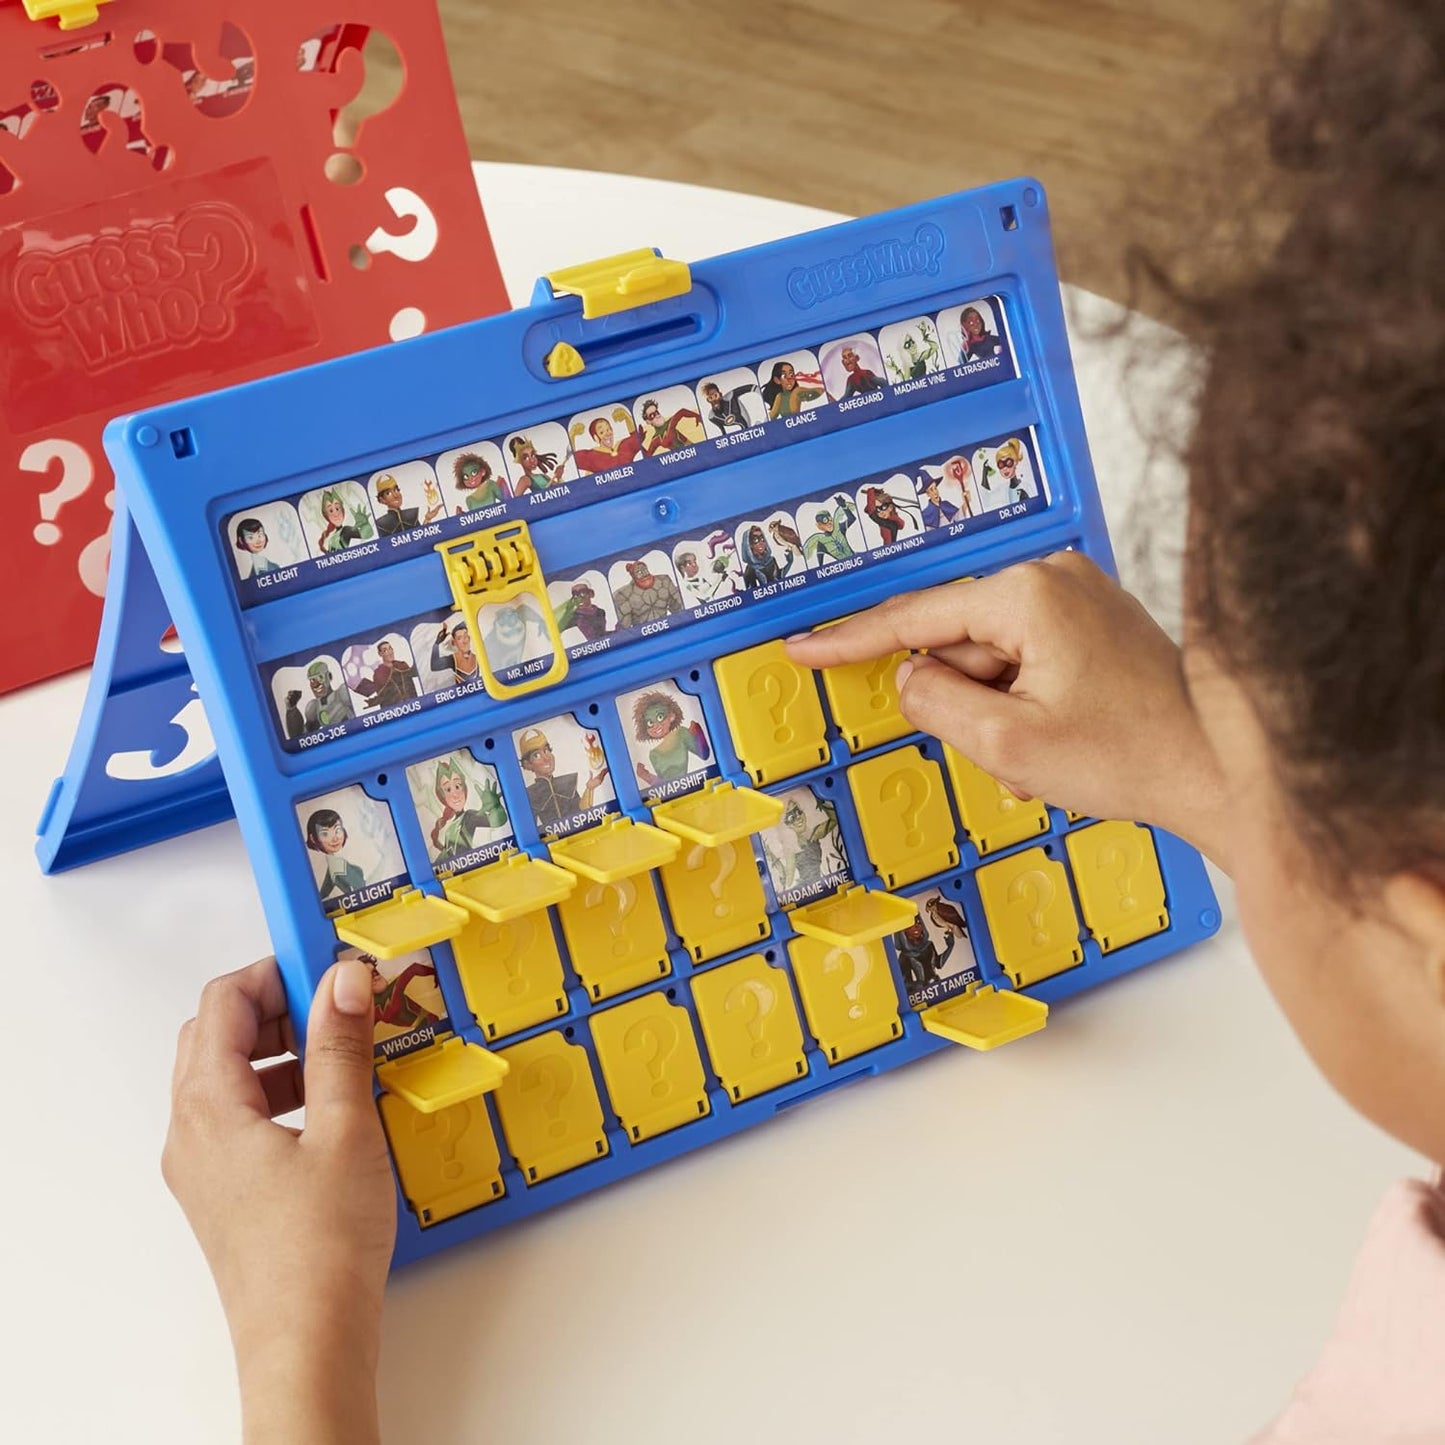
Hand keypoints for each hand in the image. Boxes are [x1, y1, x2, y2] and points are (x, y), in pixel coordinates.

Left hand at [164, 958, 393, 1444]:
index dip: (274, 972)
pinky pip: (238, 1119)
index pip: (221, 1003)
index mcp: (207, 1108)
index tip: (326, 964)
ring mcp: (202, 1169)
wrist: (307, 1342)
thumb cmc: (320, 1248)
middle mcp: (190, 1134)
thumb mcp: (343, 1128)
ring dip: (278, 1050)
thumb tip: (342, 980)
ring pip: (226, 1079)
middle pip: (215, 1037)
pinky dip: (278, 1093)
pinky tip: (331, 1108)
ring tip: (342, 1053)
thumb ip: (341, 1045)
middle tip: (337, 1002)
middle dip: (275, 1008)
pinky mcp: (223, 1195)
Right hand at [786, 553, 1227, 866]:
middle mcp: (1054, 578)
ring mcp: (1078, 597)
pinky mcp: (1094, 622)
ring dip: (998, 711)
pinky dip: (1023, 703)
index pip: (915, 617)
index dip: (852, 641)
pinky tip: (1058, 738)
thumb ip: (936, 702)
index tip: (805, 648)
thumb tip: (909, 678)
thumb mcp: (1007, 742)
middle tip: (1008, 751)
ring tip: (1047, 754)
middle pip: (958, 642)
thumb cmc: (1132, 755)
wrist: (1222, 767)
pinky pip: (1026, 659)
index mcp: (1028, 595)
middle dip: (965, 702)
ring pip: (991, 657)